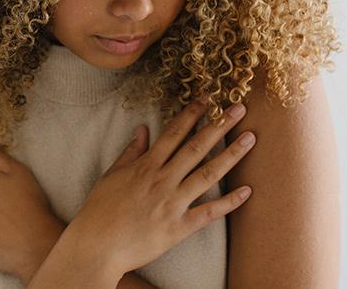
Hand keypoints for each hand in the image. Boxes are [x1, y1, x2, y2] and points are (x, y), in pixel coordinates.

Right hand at [65, 96, 255, 277]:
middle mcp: (163, 180)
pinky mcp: (179, 228)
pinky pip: (208, 213)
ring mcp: (173, 203)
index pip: (175, 133)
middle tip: (239, 109)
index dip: (193, 114)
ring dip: (231, 155)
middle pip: (197, 147)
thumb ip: (131, 151)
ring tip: (250, 139)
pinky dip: (229, 203)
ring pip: (208, 174)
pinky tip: (247, 191)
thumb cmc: (100, 209)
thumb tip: (142, 128)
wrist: (96, 246)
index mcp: (147, 165)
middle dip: (220, 126)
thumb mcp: (112, 174)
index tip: (208, 99)